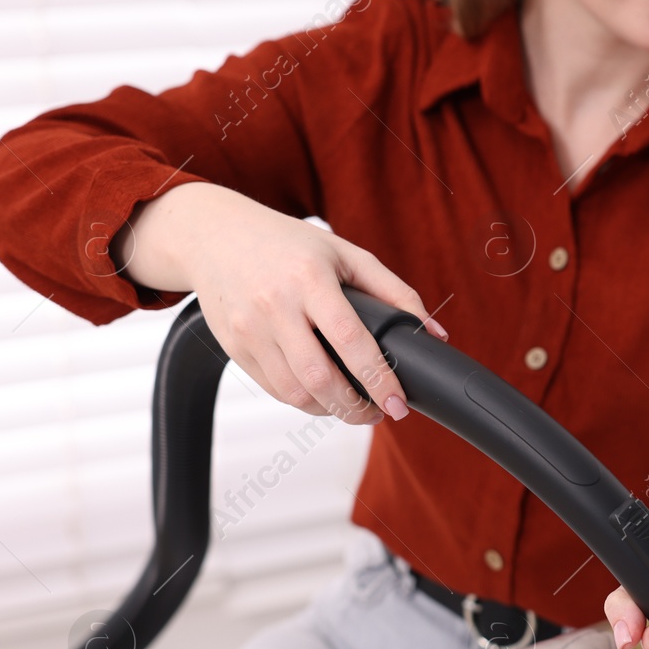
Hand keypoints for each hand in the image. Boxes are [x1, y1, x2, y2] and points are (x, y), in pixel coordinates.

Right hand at [112, 182, 446, 424]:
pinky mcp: (234, 347)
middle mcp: (275, 305)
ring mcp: (249, 329)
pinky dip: (303, 400)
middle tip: (379, 413)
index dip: (379, 380)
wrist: (215, 235)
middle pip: (320, 378)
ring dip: (330, 410)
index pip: (352, 341)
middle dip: (355, 407)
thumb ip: (395, 293)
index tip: (399, 404)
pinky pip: (274, 389)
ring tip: (353, 405)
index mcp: (309, 278)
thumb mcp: (347, 255)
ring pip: (295, 392)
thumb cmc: (289, 244)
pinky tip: (322, 394)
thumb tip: (434, 334)